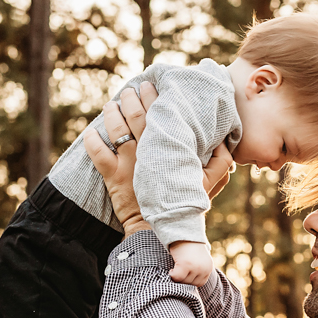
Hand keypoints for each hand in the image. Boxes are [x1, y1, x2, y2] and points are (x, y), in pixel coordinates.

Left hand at [84, 83, 234, 235]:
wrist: (158, 230)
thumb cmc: (186, 205)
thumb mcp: (210, 184)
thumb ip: (221, 162)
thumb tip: (225, 143)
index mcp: (169, 149)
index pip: (160, 115)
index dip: (154, 98)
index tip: (151, 87)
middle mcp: (147, 151)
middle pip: (136, 115)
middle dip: (131, 98)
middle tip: (130, 90)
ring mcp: (128, 163)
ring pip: (115, 128)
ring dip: (112, 113)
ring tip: (113, 104)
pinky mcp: (112, 176)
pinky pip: (97, 152)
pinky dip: (92, 140)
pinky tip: (91, 131)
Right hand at [168, 241, 213, 285]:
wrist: (184, 232)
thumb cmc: (189, 246)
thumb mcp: (199, 259)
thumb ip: (198, 270)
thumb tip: (190, 284)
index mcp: (209, 267)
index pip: (199, 283)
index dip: (190, 281)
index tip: (184, 275)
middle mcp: (204, 268)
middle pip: (191, 284)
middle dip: (183, 279)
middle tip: (178, 272)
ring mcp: (195, 267)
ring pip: (183, 281)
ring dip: (177, 278)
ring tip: (175, 270)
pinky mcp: (185, 265)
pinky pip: (177, 277)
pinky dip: (172, 276)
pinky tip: (171, 270)